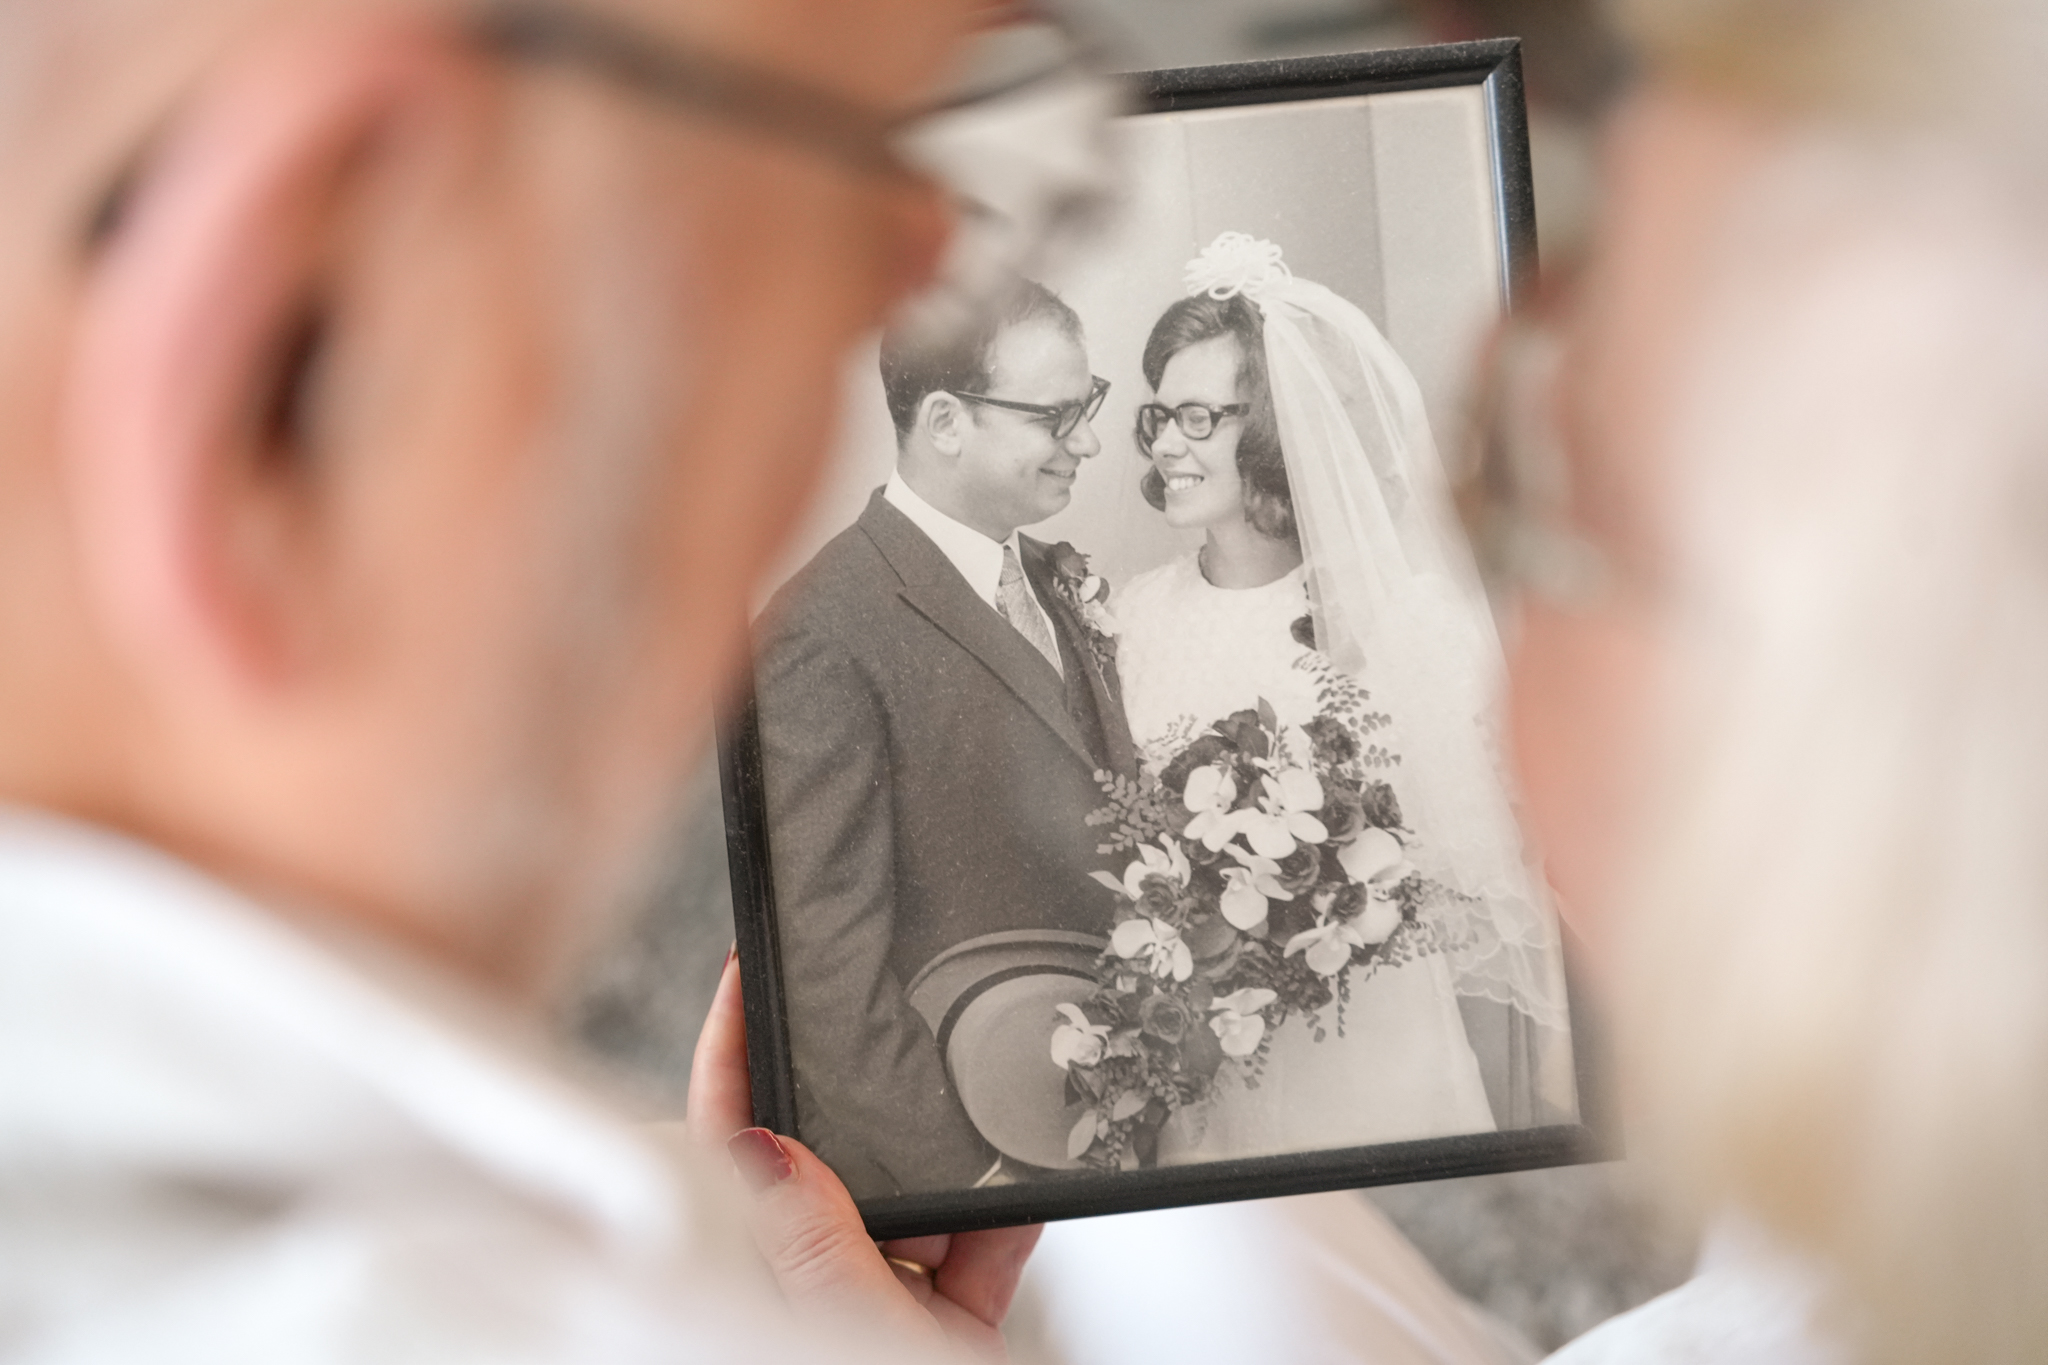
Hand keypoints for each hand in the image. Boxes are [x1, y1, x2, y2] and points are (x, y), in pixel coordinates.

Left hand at [688, 948, 1042, 1358]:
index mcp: (762, 1285)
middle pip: (823, 1158)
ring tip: (973, 1128)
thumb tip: (768, 1147)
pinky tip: (1024, 1193)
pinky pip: (984, 1241)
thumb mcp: (849, 1329)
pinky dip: (1009, 1214)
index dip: (728, 1059)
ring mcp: (888, 1299)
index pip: (725, 1152)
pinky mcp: (955, 1315)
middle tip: (873, 1026)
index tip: (744, 976)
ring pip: (911, 1195)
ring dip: (951, 1165)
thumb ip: (813, 1243)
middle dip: (860, 1102)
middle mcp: (817, 1283)